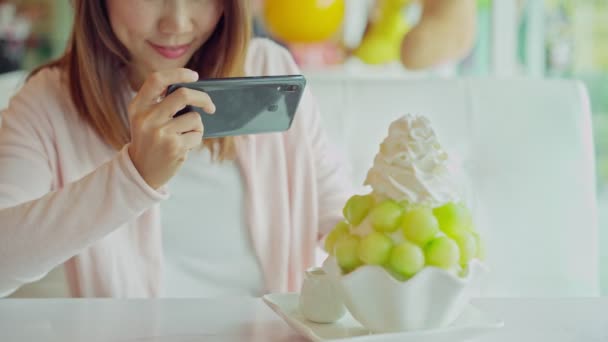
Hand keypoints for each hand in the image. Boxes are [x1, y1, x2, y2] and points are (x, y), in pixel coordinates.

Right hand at [127, 69, 215, 188]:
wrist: (141, 171)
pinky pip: (197, 134)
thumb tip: (194, 91)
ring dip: (196, 126)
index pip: (156, 80)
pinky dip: (195, 138)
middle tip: (210, 107)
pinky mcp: (174, 147)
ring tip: (184, 136)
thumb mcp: (145, 119)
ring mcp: (161, 133)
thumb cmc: (150, 140)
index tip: (194, 76)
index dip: (178, 73)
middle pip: (183, 95)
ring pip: (194, 118)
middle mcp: (147, 118)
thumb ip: (161, 103)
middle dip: (203, 99)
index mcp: (138, 107)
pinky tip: (183, 146)